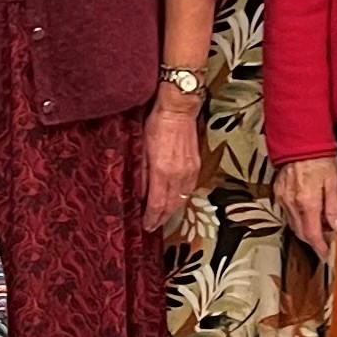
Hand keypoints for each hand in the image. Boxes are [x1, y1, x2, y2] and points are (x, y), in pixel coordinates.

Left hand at [143, 95, 205, 234]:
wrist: (178, 110)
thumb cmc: (155, 126)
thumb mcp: (141, 149)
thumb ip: (141, 174)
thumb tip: (140, 194)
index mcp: (162, 172)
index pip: (157, 204)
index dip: (151, 218)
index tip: (146, 226)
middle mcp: (178, 176)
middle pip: (171, 206)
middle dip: (161, 219)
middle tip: (152, 226)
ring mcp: (189, 172)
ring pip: (181, 200)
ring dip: (171, 211)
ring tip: (162, 217)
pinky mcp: (196, 166)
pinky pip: (189, 190)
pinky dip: (181, 199)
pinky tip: (175, 201)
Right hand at [275, 155, 336, 255]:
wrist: (299, 141)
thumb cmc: (320, 159)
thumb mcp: (334, 182)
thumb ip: (334, 207)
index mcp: (308, 202)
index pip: (312, 233)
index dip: (319, 247)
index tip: (325, 255)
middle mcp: (292, 204)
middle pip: (301, 232)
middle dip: (312, 240)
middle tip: (324, 242)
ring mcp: (282, 199)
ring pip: (292, 224)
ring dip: (304, 229)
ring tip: (318, 227)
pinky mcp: (277, 193)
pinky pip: (287, 212)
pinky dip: (297, 218)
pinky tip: (306, 213)